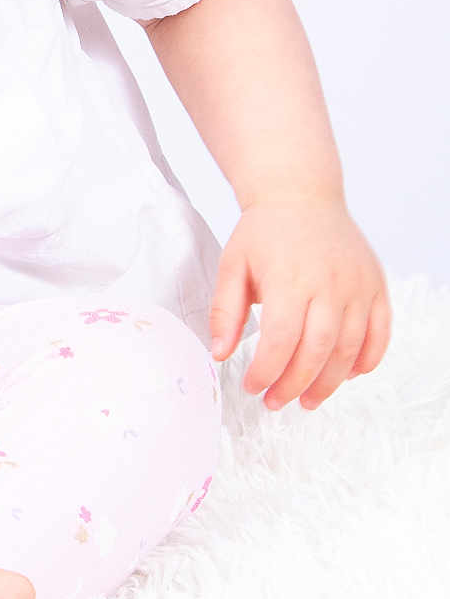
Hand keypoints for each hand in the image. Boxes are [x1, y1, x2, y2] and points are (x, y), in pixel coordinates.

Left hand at [208, 196, 390, 411]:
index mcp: (288, 278)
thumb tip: (219, 354)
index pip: (281, 339)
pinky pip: (380, 334)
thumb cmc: (264, 232)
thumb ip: (225, 311)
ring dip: (329, 382)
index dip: (267, 371)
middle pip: (317, 350)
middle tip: (276, 402)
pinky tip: (344, 376)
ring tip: (307, 400)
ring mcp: (357, 286)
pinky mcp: (376, 286)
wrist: (301, 196)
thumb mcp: (232, 265)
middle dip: (295, 384)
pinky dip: (366, 360)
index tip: (253, 387)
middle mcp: (328, 284)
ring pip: (349, 348)